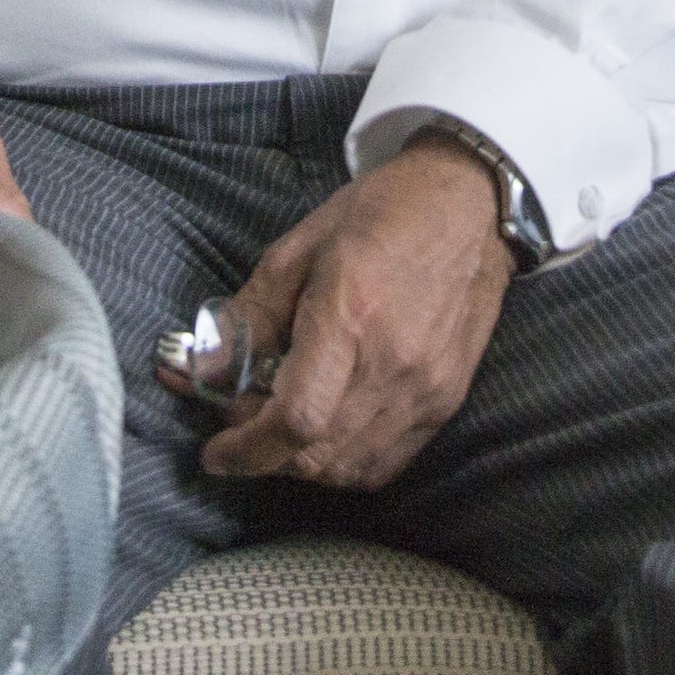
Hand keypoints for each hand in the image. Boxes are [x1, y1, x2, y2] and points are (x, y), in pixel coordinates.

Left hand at [171, 136, 512, 489]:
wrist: (467, 203)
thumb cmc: (380, 212)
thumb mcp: (300, 245)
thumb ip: (250, 313)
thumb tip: (207, 368)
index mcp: (350, 317)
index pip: (296, 421)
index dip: (247, 449)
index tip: (216, 451)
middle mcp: (393, 365)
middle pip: (317, 457)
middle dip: (265, 455)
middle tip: (244, 422)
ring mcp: (426, 390)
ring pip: (350, 470)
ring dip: (303, 465)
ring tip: (283, 426)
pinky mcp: (448, 401)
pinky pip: (387, 463)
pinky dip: (347, 465)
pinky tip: (329, 434)